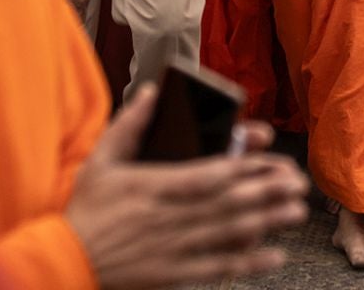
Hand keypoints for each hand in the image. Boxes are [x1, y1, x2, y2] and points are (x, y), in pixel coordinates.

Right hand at [65, 84, 308, 289]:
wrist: (64, 262)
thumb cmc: (85, 209)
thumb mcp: (100, 161)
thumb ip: (129, 125)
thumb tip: (154, 92)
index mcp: (154, 186)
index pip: (207, 174)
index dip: (243, 167)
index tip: (270, 158)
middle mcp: (169, 216)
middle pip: (228, 202)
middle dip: (267, 191)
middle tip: (298, 183)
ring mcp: (173, 247)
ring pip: (229, 233)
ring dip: (267, 222)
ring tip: (296, 212)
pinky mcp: (174, 272)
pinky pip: (217, 267)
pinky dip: (247, 263)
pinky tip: (274, 255)